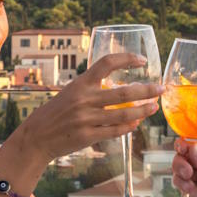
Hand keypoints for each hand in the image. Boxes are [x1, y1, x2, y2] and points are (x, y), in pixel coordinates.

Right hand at [13, 52, 161, 162]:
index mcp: (80, 83)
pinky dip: (129, 127)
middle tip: (160, 88)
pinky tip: (137, 123)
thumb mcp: (71, 93)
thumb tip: (121, 91)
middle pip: (124, 92)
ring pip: (124, 114)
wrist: (36, 137)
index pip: (106, 63)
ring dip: (143, 111)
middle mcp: (84, 99)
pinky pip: (115, 131)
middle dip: (146, 90)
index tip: (142, 60)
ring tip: (154, 107)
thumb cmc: (56, 113)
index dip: (126, 59)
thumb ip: (92, 89)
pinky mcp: (88, 136)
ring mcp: (86, 118)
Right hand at [171, 137, 196, 196]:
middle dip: (181, 164)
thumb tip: (190, 148)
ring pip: (181, 174)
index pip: (195, 142)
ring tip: (191, 188)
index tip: (181, 151)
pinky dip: (189, 192)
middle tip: (187, 173)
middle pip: (184, 157)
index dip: (185, 146)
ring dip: (182, 180)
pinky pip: (187, 189)